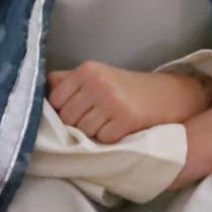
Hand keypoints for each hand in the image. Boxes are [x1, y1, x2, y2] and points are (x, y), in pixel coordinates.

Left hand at [47, 61, 210, 141]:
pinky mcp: (126, 119)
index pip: (55, 100)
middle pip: (67, 118)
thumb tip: (43, 85)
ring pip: (83, 131)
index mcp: (88, 70)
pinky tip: (118, 131)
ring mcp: (112, 101)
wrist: (169, 94)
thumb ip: (69, 80)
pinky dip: (108, 140)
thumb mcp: (99, 76)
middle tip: (93, 122)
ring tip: (105, 126)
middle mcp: (98, 83)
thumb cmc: (128, 88)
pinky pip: (102, 139)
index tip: (75, 114)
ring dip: (91, 134)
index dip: (61, 112)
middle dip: (76, 125)